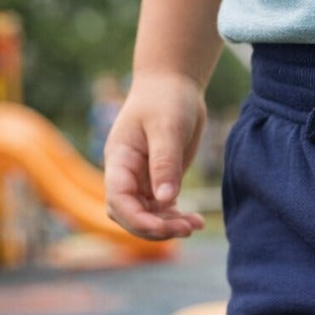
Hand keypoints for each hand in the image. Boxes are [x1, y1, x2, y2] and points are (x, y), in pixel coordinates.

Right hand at [104, 72, 207, 239]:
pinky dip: (177, 219)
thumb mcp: (167, 128)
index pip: (118, 200)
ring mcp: (142, 180)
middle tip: (186, 228)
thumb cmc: (166, 100)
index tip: (163, 227)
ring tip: (195, 224)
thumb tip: (165, 200)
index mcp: (119, 160)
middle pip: (130, 215)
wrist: (174, 86)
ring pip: (147, 216)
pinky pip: (163, 210)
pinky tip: (197, 220)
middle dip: (155, 228)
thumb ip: (165, 163)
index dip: (137, 220)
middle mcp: (126, 174)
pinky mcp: (159, 182)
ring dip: (169, 226)